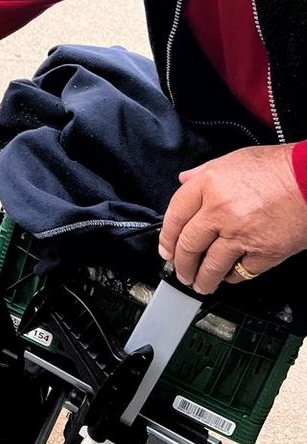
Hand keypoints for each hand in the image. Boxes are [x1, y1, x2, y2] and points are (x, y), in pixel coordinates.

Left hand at [159, 145, 306, 292]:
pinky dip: (232, 276)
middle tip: (180, 271)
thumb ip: (204, 172)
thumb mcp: (233, 159)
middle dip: (181, 264)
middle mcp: (220, 211)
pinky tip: (229, 275)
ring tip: (199, 284)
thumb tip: (184, 181)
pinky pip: (240, 272)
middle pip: (189, 245)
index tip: (165, 249)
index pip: (175, 215)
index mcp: (209, 185)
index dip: (166, 236)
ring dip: (202, 279)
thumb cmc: (278, 168)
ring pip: (211, 266)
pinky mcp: (263, 253)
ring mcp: (240, 235)